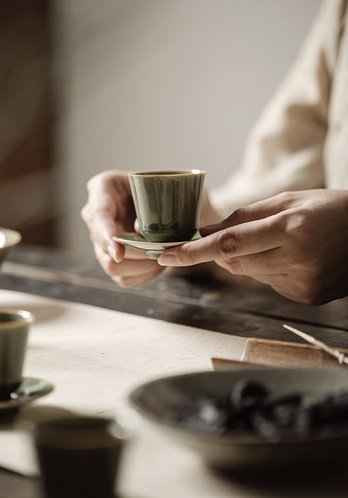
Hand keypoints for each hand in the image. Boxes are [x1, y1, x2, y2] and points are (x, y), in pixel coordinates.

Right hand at [81, 170, 164, 286]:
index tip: (119, 253)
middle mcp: (95, 221)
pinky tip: (158, 265)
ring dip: (142, 267)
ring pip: (113, 268)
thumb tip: (139, 232)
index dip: (107, 238)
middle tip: (162, 251)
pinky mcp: (112, 259)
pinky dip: (144, 275)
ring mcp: (101, 242)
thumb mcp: (149, 179)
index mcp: (101, 192)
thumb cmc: (149, 182)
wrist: (150, 194)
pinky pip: (124, 278)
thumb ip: (144, 201)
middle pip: (105, 252)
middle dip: (137, 256)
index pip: (98, 219)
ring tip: (163, 258)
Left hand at [158, 190, 347, 303]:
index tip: (167, 255)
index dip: (194, 251)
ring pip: (250, 274)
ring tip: (278, 242)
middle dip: (224, 250)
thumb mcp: (289, 200)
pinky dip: (269, 270)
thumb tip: (206, 231)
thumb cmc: (332, 209)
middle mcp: (296, 260)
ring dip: (250, 259)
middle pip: (234, 262)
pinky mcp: (306, 297)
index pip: (229, 243)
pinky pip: (269, 284)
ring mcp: (302, 283)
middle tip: (234, 235)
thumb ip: (244, 216)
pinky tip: (292, 257)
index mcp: (290, 229)